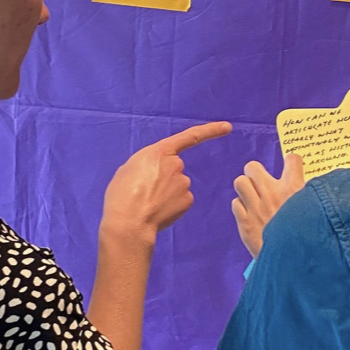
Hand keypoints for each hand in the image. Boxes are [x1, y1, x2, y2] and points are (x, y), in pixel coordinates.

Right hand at [102, 122, 231, 241]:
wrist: (129, 222)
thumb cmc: (122, 195)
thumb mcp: (129, 169)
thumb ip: (147, 164)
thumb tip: (155, 173)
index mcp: (159, 152)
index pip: (190, 137)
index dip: (211, 131)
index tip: (227, 127)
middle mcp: (176, 164)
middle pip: (174, 168)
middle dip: (163, 178)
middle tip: (144, 191)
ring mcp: (184, 183)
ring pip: (177, 186)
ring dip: (166, 193)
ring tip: (147, 203)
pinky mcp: (188, 200)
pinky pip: (181, 200)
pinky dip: (171, 205)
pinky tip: (158, 211)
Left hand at [232, 155, 304, 258]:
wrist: (293, 264)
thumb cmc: (308, 237)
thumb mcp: (315, 213)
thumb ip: (310, 198)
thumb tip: (310, 189)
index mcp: (294, 189)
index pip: (292, 159)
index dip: (291, 162)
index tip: (291, 167)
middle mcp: (273, 194)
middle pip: (252, 167)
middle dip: (255, 174)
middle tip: (261, 184)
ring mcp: (256, 208)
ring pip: (240, 182)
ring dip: (246, 189)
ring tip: (253, 198)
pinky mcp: (245, 223)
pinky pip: (235, 203)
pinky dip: (241, 208)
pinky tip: (250, 215)